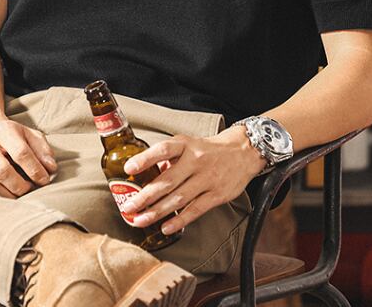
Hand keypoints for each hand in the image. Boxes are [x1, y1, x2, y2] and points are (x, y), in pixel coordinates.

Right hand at [0, 117, 56, 198]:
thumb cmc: (11, 135)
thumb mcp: (29, 134)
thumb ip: (43, 149)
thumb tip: (51, 168)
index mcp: (4, 130)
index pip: (21, 153)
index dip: (35, 169)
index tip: (45, 180)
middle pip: (3, 171)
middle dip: (21, 185)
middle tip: (32, 188)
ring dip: (11, 193)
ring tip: (23, 192)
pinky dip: (0, 195)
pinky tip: (11, 194)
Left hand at [121, 126, 266, 234]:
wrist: (243, 152)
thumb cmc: (209, 150)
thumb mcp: (188, 145)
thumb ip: (169, 158)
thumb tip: (149, 174)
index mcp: (186, 145)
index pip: (164, 150)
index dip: (145, 159)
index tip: (128, 168)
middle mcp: (196, 161)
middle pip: (167, 181)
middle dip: (145, 196)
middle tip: (129, 207)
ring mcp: (207, 178)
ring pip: (178, 198)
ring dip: (157, 212)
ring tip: (140, 220)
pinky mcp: (217, 194)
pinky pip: (195, 210)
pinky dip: (179, 220)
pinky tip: (165, 227)